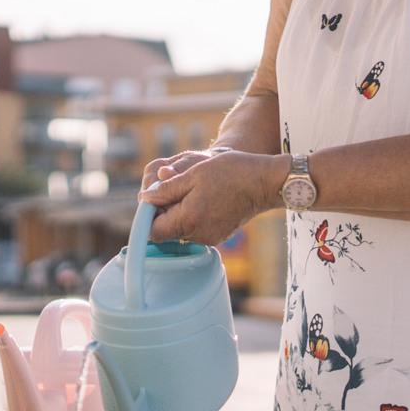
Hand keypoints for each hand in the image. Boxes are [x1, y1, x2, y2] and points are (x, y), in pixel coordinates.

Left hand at [140, 149, 284, 244]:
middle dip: (165, 211)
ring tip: (194, 189)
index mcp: (188, 220)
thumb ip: (166, 189)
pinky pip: (196, 229)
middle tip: (175, 186)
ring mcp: (210, 237)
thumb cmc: (231, 172)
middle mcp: (198, 235)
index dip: (148, 215)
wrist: (264, 182)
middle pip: (167, 231)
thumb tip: (145, 199)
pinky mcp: (218, 235)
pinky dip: (194, 215)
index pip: (153, 231)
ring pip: (181, 230)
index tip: (154, 197)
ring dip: (180, 212)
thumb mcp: (193, 174)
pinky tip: (205, 197)